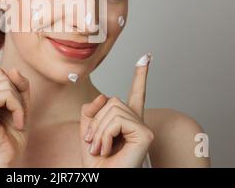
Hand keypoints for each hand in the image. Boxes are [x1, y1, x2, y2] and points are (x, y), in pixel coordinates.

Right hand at [0, 22, 29, 167]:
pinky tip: (14, 121)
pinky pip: (6, 92)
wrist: (5, 158)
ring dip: (18, 101)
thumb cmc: (10, 135)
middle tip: (16, 113)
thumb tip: (12, 70)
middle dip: (16, 92)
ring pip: (5, 81)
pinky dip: (17, 107)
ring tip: (14, 119)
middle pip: (1, 72)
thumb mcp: (20, 103)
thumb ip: (18, 84)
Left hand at [80, 53, 153, 167]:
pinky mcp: (145, 134)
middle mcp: (138, 122)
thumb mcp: (88, 130)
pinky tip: (108, 149)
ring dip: (99, 131)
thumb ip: (92, 110)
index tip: (146, 57)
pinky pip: (118, 120)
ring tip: (100, 149)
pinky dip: (105, 134)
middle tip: (94, 143)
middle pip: (113, 100)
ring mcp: (143, 128)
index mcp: (126, 120)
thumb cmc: (96, 161)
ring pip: (114, 109)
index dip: (140, 75)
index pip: (136, 93)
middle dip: (96, 121)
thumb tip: (104, 97)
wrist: (100, 178)